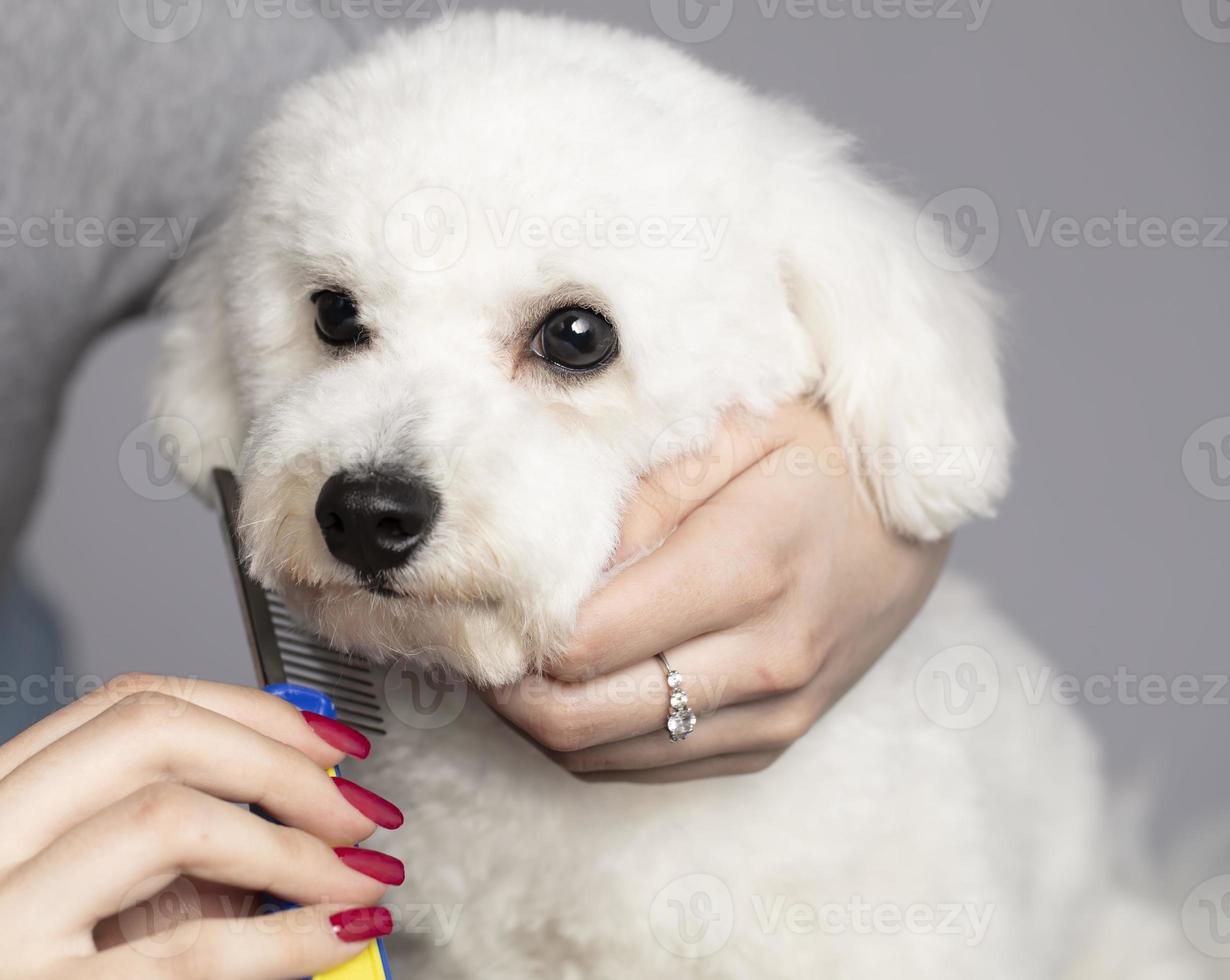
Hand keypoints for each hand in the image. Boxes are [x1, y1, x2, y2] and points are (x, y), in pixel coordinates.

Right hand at [0, 674, 404, 979]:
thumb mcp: (37, 903)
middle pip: (154, 736)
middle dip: (283, 762)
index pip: (126, 704)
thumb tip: (289, 806)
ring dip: (296, 844)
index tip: (326, 741)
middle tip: (359, 807)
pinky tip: (337, 932)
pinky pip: (191, 952)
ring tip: (360, 873)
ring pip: (173, 820)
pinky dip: (288, 936)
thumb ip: (137, 846)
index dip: (249, 710)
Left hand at [488, 402, 948, 781]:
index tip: (473, 599)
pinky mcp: (776, 738)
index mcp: (746, 569)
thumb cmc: (826, 450)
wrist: (925, 511)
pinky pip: (654, 766)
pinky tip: (571, 689)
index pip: (584, 641)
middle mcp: (764, 659)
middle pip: (582, 718)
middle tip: (470, 641)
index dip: (510, 632)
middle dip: (505, 690)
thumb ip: (638, 488)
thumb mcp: (736, 427)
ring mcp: (774, 711)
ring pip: (607, 756)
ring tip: (507, 664)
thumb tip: (547, 555)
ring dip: (539, 722)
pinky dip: (593, 741)